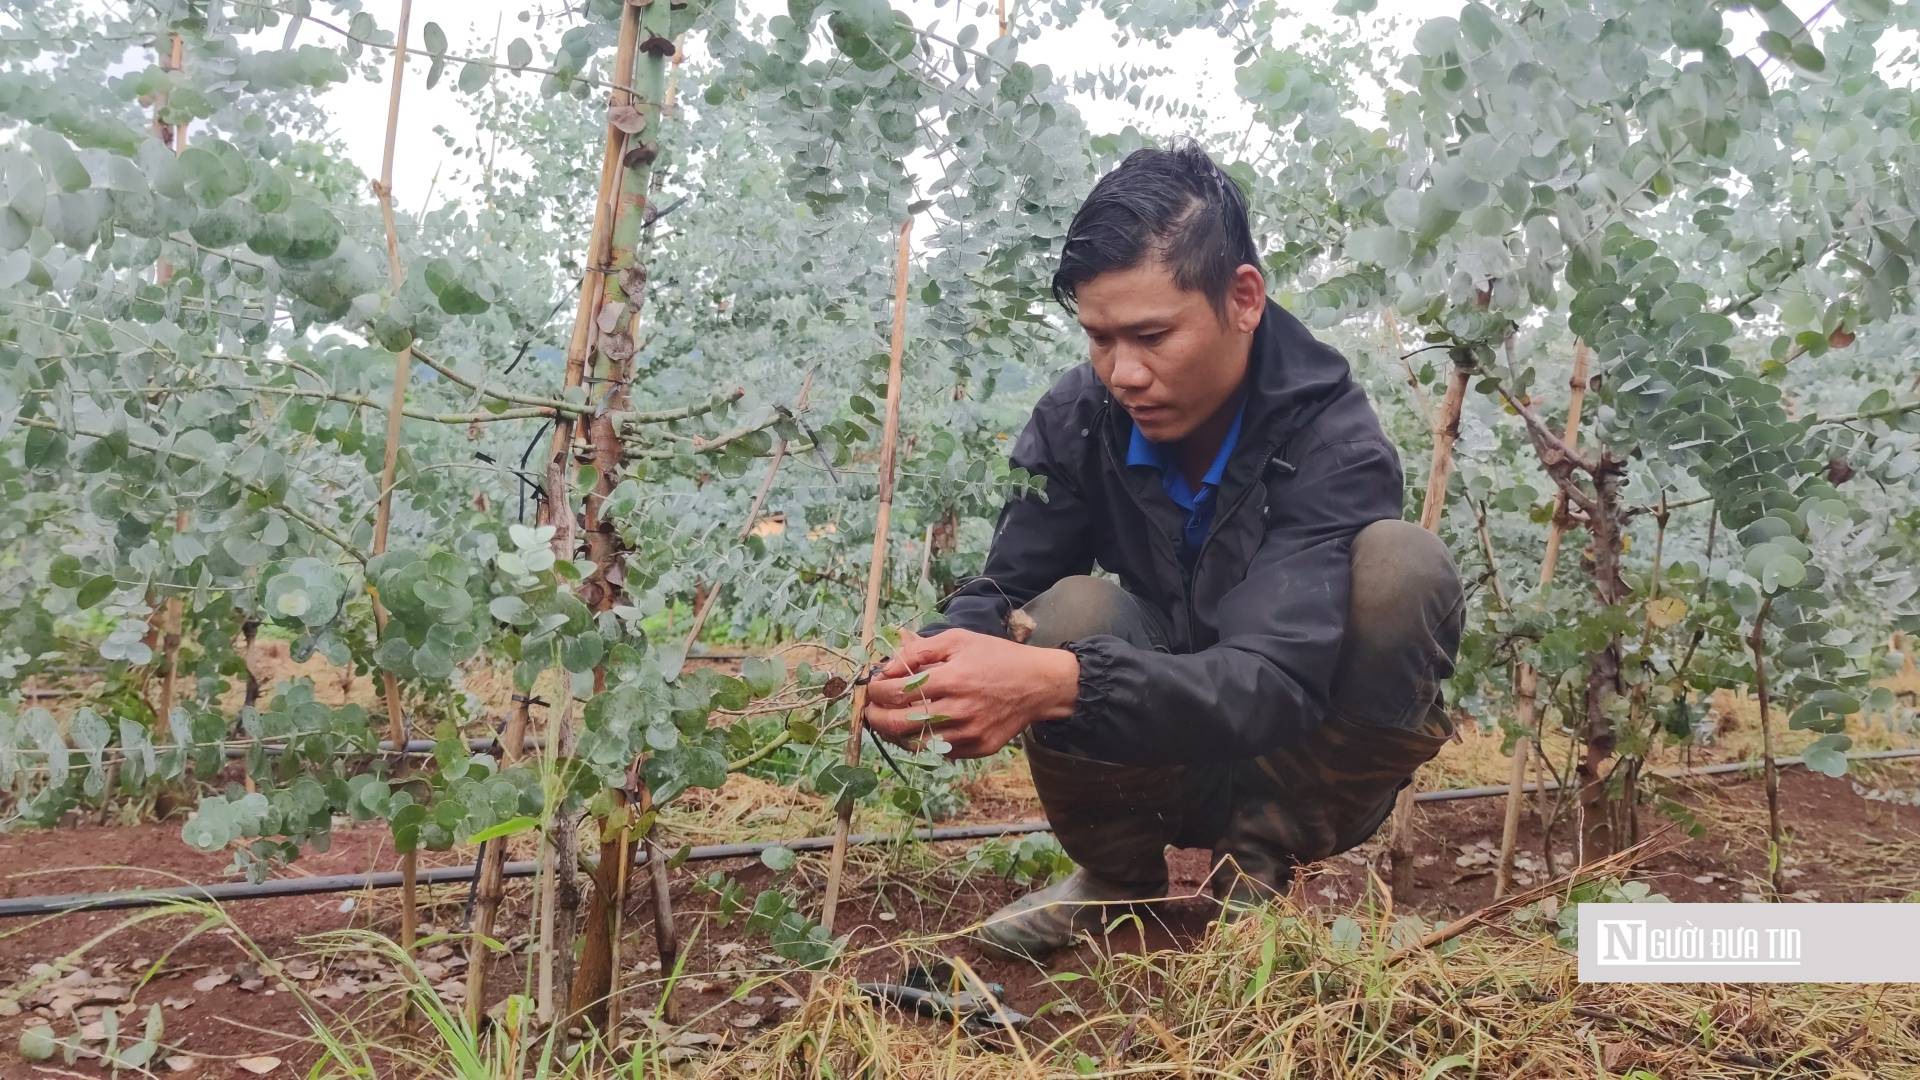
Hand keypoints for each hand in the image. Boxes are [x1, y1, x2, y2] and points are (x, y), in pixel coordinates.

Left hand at [862, 627, 1079, 758]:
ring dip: (895, 733)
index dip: (877, 691)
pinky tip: (917, 729)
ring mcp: (969, 733)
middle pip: (901, 723)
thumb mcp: (959, 640)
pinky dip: (922, 742)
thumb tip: (886, 666)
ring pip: (916, 744)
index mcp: (953, 678)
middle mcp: (960, 709)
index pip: (899, 691)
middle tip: (869, 710)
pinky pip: (939, 752)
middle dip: (876, 717)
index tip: (871, 686)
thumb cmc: (996, 657)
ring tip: (888, 721)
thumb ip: (920, 650)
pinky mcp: (978, 749)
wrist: (1039, 684)